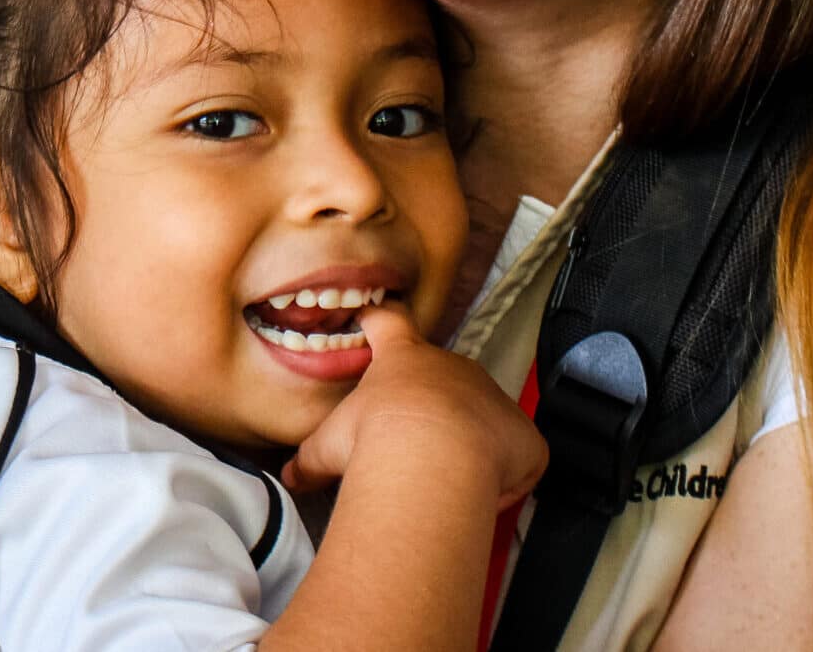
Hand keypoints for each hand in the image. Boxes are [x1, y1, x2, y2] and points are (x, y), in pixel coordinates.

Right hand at [281, 305, 545, 512]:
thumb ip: (309, 460)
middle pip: (444, 375)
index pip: (389, 324)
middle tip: (414, 443)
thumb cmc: (374, 438)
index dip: (381, 322)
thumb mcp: (327, 447)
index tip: (375, 317)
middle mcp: (452, 367)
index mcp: (403, 359)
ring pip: (483, 415)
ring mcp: (492, 396)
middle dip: (433, 404)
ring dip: (471, 440)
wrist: (433, 454)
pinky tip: (482, 495)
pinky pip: (517, 455)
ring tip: (449, 477)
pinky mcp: (523, 434)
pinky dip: (506, 474)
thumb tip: (289, 477)